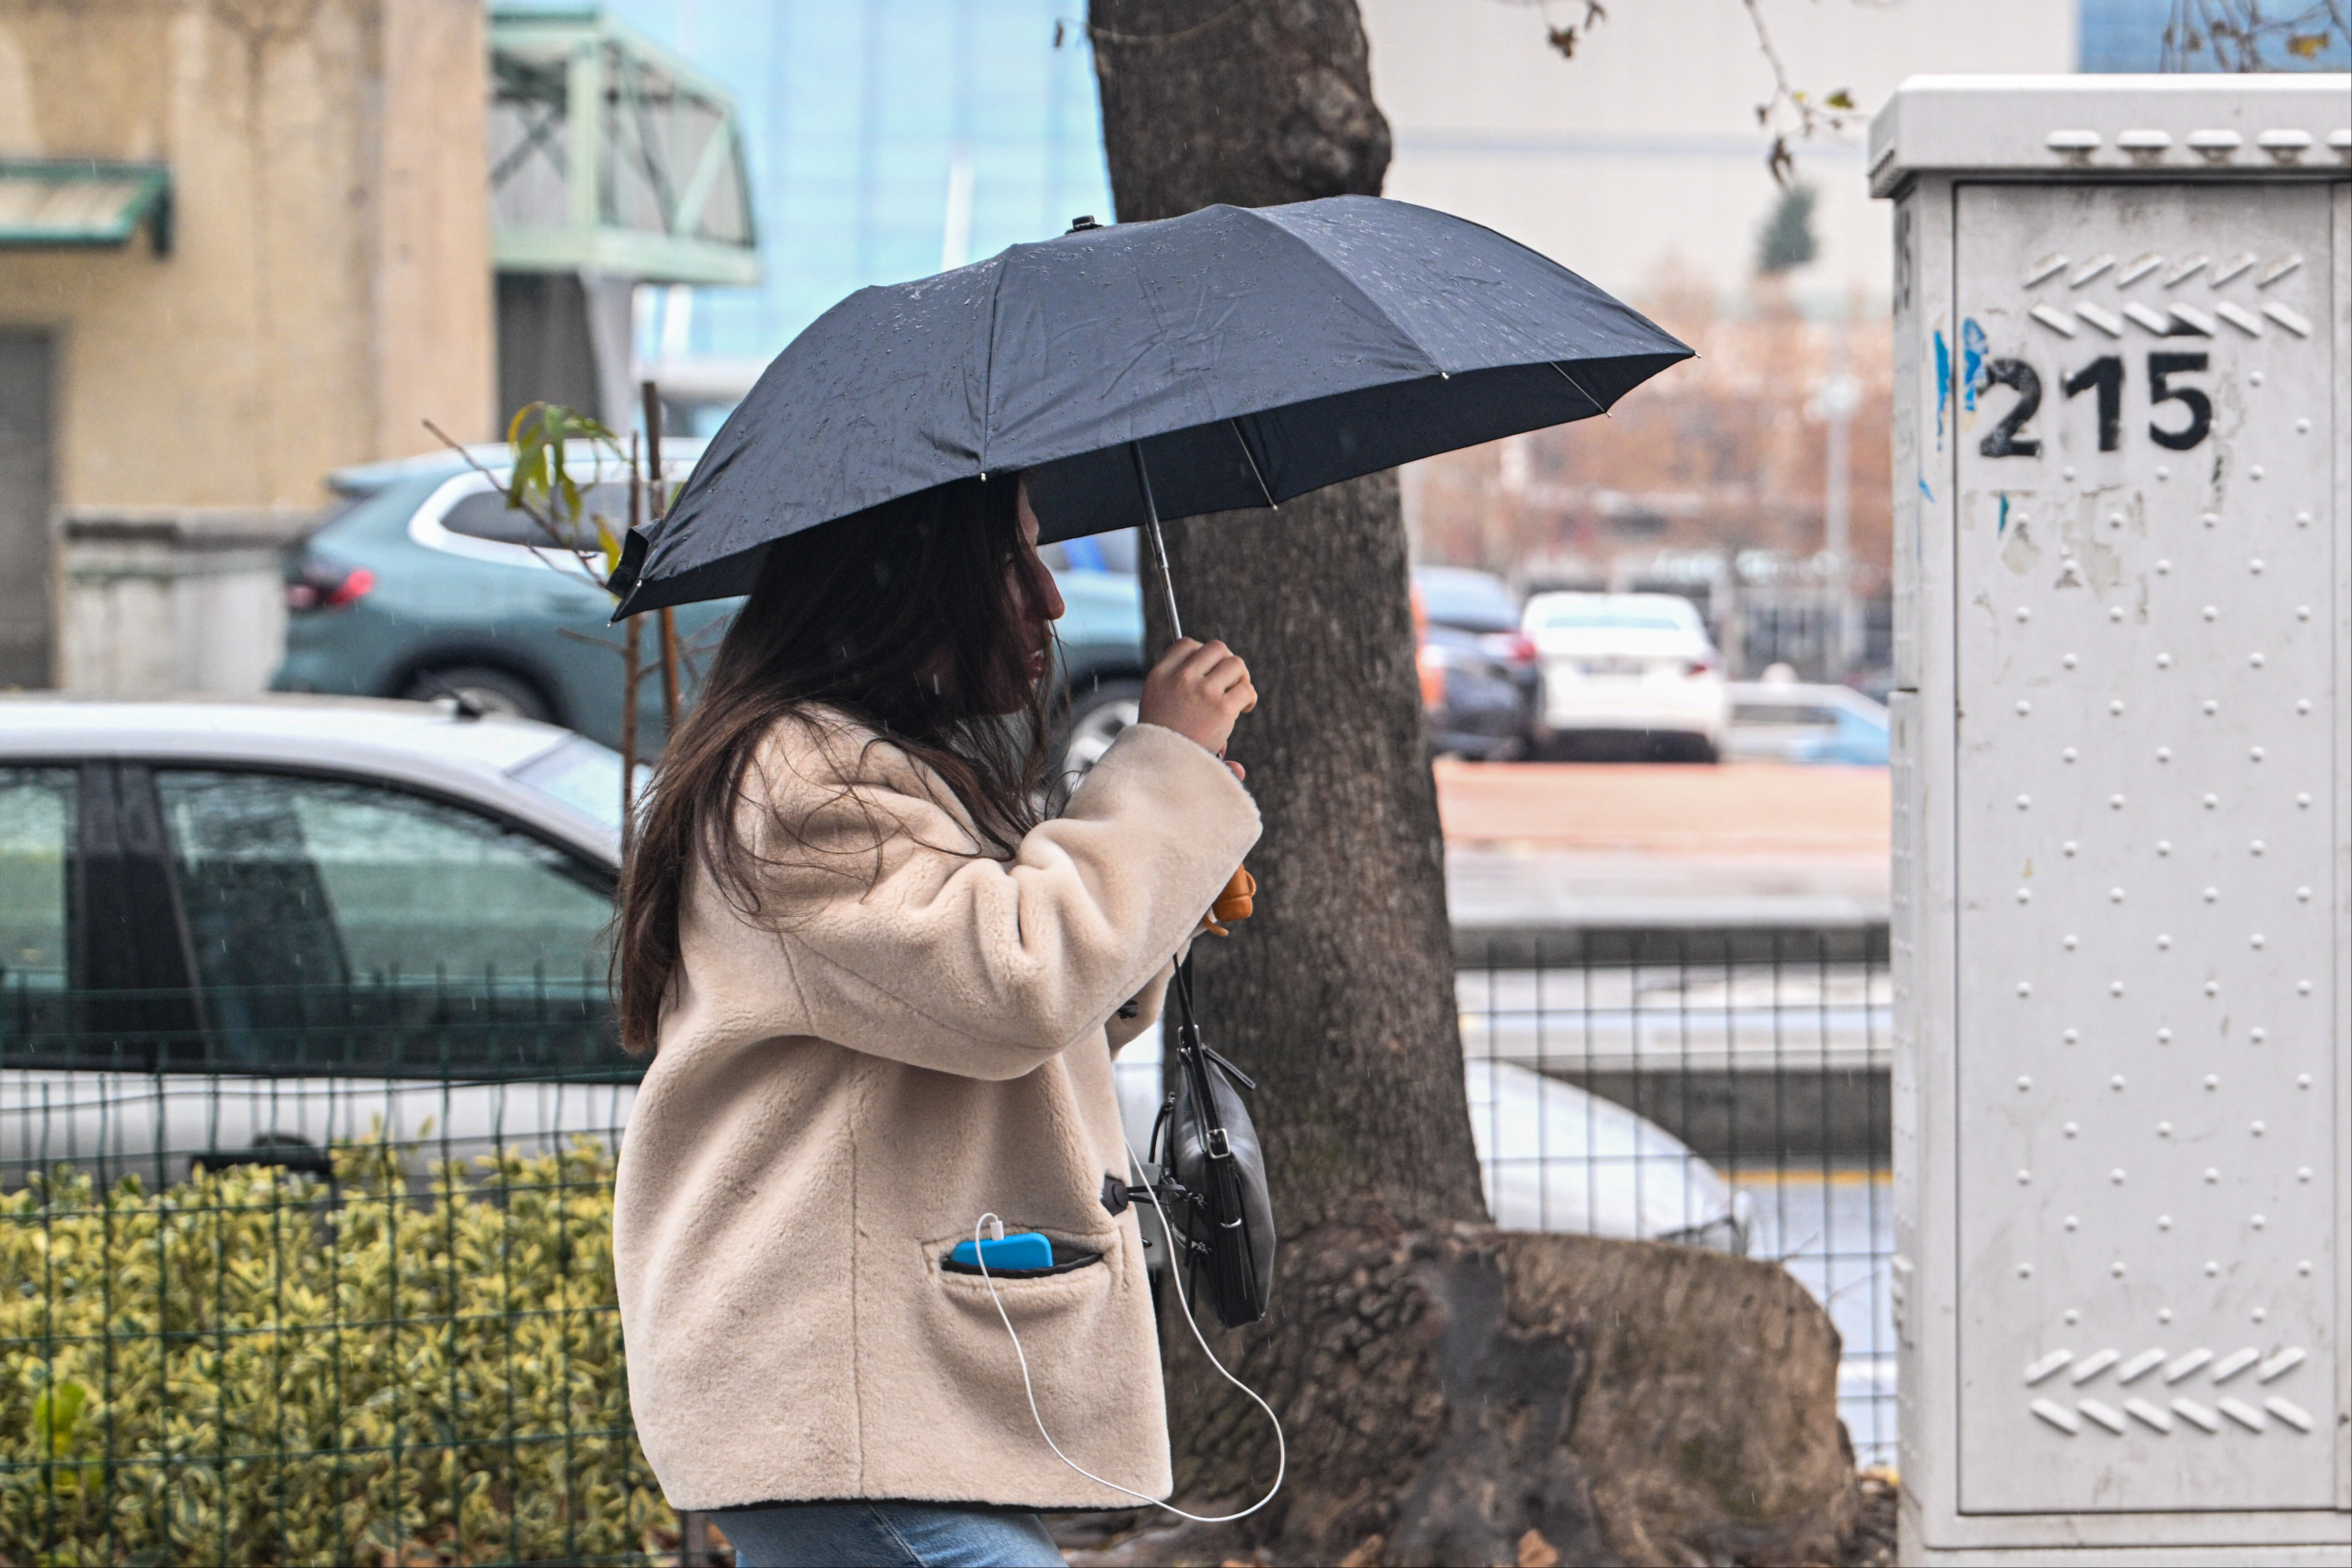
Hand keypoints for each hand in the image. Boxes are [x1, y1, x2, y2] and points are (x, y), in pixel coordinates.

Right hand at [1139, 638, 1256, 757]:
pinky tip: (1243, 708)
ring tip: (1237, 695)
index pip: (1187, 643)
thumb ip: (1176, 679)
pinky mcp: (1221, 709)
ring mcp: (1202, 691)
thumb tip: (1203, 658)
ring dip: (1241, 677)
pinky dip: (1249, 697)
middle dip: (1226, 662)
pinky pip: (1246, 689)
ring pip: (1235, 664)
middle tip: (1228, 682)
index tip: (1207, 671)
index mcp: (1161, 674)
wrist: (1162, 768)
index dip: (1202, 654)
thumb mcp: (1156, 702)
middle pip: (1216, 648)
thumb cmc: (1161, 740)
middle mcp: (1181, 678)